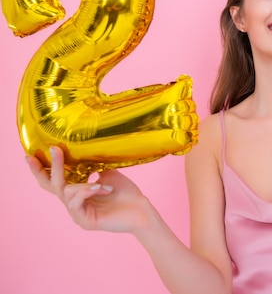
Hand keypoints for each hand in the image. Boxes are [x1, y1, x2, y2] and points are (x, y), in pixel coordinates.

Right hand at [26, 146, 152, 233]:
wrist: (141, 210)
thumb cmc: (126, 193)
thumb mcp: (108, 174)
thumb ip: (93, 165)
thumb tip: (82, 148)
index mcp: (78, 192)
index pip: (54, 180)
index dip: (42, 168)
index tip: (32, 153)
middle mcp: (74, 203)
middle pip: (51, 186)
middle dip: (48, 167)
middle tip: (52, 148)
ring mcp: (77, 214)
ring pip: (65, 192)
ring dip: (83, 184)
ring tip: (102, 183)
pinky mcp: (84, 221)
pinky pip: (76, 202)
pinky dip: (88, 191)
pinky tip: (102, 189)